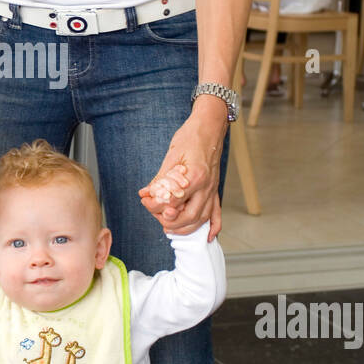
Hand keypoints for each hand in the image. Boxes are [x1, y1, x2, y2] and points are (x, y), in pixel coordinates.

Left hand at [138, 105, 226, 240]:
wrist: (210, 126)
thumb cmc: (190, 137)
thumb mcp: (171, 157)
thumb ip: (160, 179)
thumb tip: (146, 194)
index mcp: (194, 177)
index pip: (173, 202)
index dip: (155, 206)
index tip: (145, 201)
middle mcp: (206, 186)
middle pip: (189, 216)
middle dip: (170, 223)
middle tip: (157, 218)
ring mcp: (213, 189)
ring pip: (202, 218)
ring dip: (187, 228)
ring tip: (170, 228)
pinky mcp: (215, 189)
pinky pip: (217, 212)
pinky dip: (214, 227)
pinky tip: (208, 236)